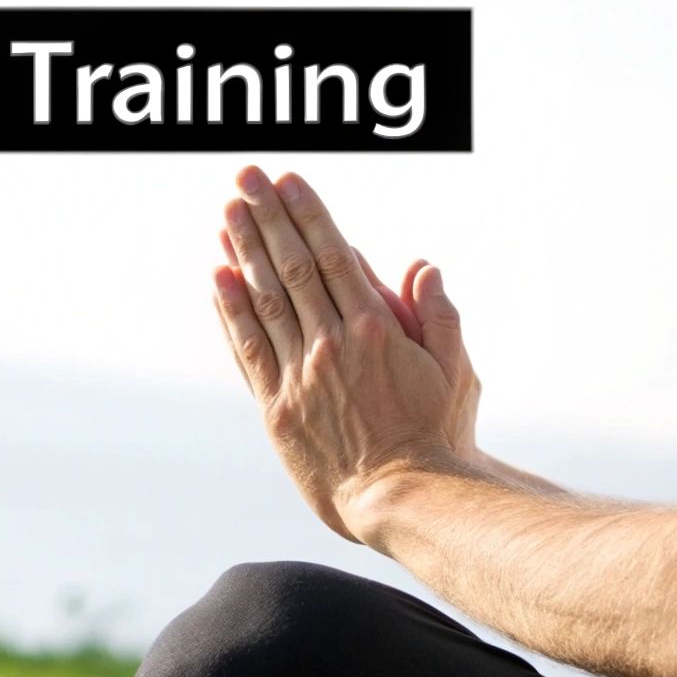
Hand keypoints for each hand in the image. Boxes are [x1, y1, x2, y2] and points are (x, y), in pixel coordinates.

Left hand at [211, 165, 481, 542]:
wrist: (406, 499)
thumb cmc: (440, 436)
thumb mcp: (456, 369)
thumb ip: (440, 315)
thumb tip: (423, 266)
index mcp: (376, 330)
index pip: (333, 257)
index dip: (308, 215)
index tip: (288, 182)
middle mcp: (331, 345)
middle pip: (291, 267)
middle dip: (267, 217)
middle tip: (245, 177)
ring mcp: (300, 376)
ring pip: (264, 301)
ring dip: (243, 251)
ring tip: (228, 212)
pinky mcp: (278, 409)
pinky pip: (249, 349)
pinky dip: (232, 311)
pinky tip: (219, 277)